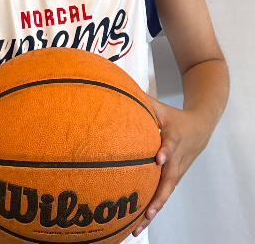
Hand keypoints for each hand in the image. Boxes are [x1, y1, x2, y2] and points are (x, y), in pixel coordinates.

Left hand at [132, 97, 209, 236]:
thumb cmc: (174, 117)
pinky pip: (163, 196)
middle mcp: (176, 159)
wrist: (199, 129)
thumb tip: (119, 91)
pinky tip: (138, 226)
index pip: (170, 144)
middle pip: (169, 180)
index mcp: (174, 138)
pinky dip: (153, 210)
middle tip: (147, 211)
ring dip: (154, 210)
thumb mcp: (160, 107)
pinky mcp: (173, 180)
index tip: (158, 158)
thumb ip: (142, 101)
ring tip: (138, 227)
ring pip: (166, 193)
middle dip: (158, 196)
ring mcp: (176, 173)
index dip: (165, 151)